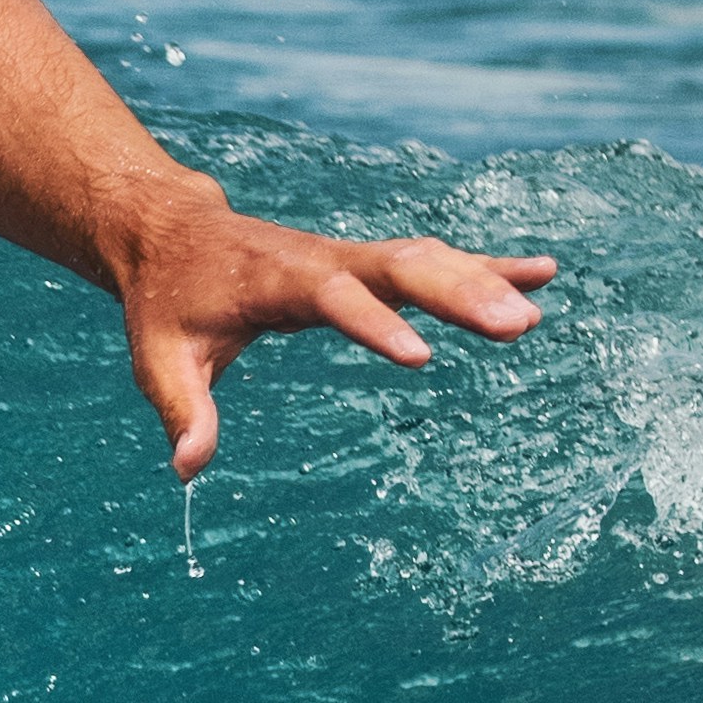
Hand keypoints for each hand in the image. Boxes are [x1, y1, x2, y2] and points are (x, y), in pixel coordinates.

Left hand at [111, 183, 553, 477]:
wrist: (170, 233)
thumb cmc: (167, 302)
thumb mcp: (158, 360)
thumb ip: (182, 411)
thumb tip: (189, 470)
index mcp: (274, 280)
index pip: (332, 298)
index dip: (375, 325)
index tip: (423, 359)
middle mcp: (322, 259)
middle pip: (399, 267)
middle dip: (459, 293)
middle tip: (517, 325)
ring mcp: (349, 256)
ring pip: (425, 260)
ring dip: (482, 281)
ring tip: (535, 314)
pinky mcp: (366, 263)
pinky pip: (434, 259)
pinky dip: (487, 263)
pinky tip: (543, 271)